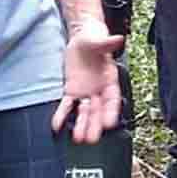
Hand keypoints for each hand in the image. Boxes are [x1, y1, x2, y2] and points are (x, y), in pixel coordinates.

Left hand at [52, 20, 123, 143]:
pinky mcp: (72, 91)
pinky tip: (57, 126)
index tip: (109, 124)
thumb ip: (107, 43)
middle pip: (98, 111)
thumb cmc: (94, 40)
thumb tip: (118, 38)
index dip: (111, 112)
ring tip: (78, 138)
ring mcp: (86, 93)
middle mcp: (99, 90)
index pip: (112, 100)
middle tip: (91, 139)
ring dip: (81, 125)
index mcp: (110, 80)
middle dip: (95, 125)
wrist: (82, 39)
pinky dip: (62, 116)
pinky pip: (67, 106)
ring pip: (84, 112)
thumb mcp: (99, 41)